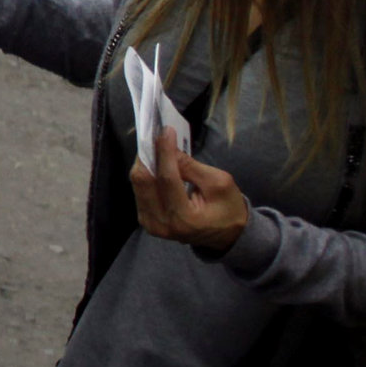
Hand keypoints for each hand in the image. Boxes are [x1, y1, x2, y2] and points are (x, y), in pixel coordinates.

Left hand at [129, 131, 252, 252]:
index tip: (164, 130)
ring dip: (145, 162)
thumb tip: (168, 147)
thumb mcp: (219, 183)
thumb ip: (191, 167)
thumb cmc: (228, 208)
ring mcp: (151, 224)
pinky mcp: (146, 220)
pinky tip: (154, 163)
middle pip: (144, 181)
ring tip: (155, 146)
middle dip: (149, 154)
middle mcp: (162, 224)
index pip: (167, 178)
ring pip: (138, 184)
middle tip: (156, 136)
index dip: (164, 151)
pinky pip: (140, 191)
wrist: (226, 236)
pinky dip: (146, 174)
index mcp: (184, 218)